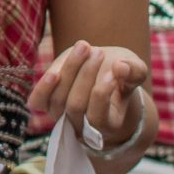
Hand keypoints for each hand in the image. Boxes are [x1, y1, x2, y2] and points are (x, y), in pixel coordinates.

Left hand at [30, 40, 147, 148]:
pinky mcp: (46, 102)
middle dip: (87, 75)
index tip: (114, 68)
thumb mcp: (135, 72)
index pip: (98, 118)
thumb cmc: (120, 75)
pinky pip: (38, 101)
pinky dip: (43, 87)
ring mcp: (61, 116)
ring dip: (70, 70)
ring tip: (84, 46)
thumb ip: (134, 72)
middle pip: (75, 106)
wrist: (101, 71)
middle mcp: (81, 127)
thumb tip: (120, 67)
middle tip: (99, 52)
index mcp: (107, 125)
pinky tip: (55, 71)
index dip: (102, 93)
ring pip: (57, 99)